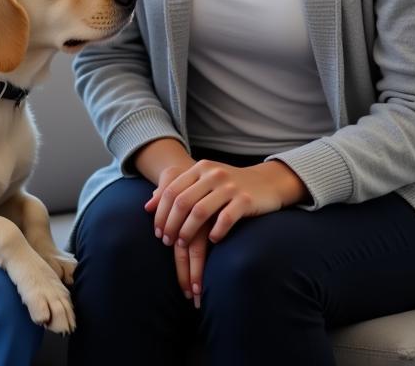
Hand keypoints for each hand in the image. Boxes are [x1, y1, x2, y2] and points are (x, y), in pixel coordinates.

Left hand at [147, 159, 306, 249]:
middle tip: (166, 242)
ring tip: (183, 245)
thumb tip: (147, 206)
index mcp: (199, 168)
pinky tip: (212, 241)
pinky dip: (216, 231)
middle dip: (171, 224)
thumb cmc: (228, 186)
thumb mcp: (201, 181)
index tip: (157, 233)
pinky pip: (226, 218)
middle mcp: (212, 174)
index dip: (161, 213)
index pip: (171, 191)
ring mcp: (230, 186)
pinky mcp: (246, 200)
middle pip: (182, 202)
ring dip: (188, 232)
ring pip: (200, 211)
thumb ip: (176, 189)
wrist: (266, 183)